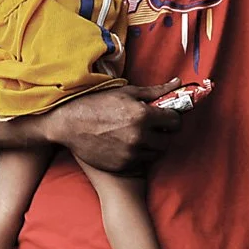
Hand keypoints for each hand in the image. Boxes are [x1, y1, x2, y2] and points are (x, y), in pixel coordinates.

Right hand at [40, 81, 182, 173]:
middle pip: (168, 140)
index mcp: (143, 115)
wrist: (69, 124)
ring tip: (137, 136)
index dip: (171, 118)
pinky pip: (141, 162)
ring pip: (155, 153)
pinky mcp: (122, 165)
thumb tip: (178, 83)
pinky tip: (125, 144)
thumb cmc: (97, 104)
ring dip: (151, 145)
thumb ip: (156, 91)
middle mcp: (139, 136)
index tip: (164, 117)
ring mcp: (131, 153)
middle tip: (150, 127)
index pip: (175, 121)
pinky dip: (137, 154)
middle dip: (162, 133)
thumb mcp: (127, 92)